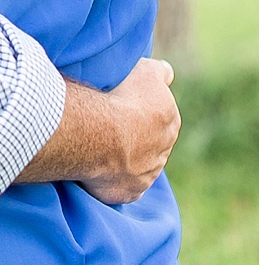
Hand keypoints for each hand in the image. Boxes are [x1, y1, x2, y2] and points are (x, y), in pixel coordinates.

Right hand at [77, 56, 178, 205]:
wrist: (100, 133)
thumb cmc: (120, 100)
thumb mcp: (145, 72)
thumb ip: (159, 72)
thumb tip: (167, 72)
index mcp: (170, 121)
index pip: (159, 116)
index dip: (138, 111)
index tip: (120, 106)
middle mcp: (163, 150)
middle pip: (149, 143)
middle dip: (132, 137)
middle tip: (105, 128)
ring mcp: (147, 174)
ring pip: (137, 166)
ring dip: (121, 160)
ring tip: (95, 148)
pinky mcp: (129, 192)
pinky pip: (122, 187)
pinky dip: (111, 182)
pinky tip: (96, 172)